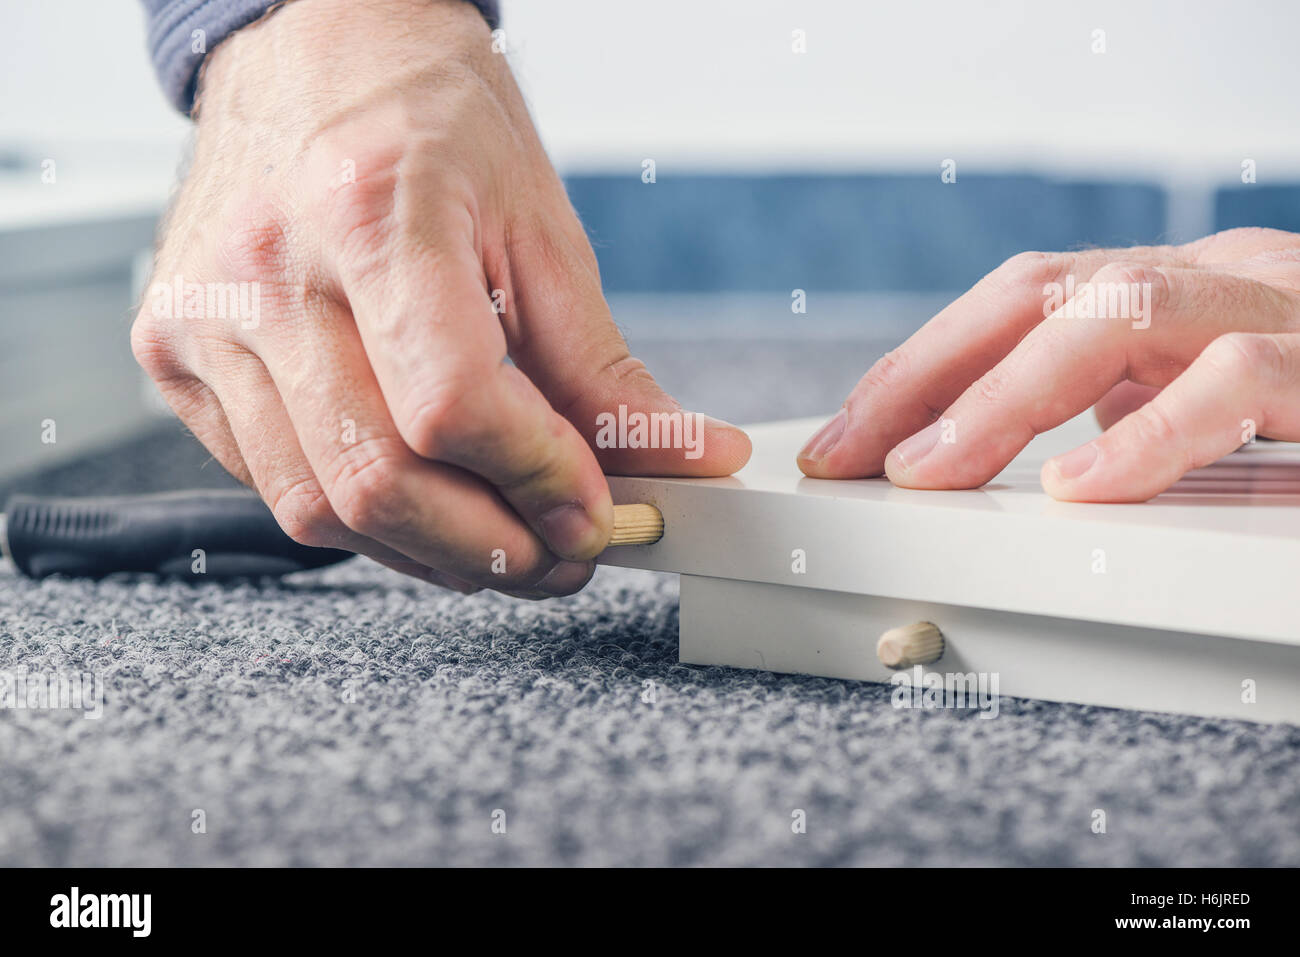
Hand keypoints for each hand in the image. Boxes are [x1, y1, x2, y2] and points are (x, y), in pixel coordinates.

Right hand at [132, 0, 749, 596]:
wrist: (316, 49)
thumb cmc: (427, 117)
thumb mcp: (541, 228)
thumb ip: (604, 367)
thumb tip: (684, 459)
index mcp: (371, 210)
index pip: (452, 406)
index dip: (537, 480)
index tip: (594, 508)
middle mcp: (266, 269)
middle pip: (379, 481)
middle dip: (494, 548)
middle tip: (561, 552)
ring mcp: (204, 316)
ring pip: (318, 507)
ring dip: (430, 551)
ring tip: (500, 536)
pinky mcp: (173, 351)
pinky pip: (271, 483)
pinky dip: (362, 516)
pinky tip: (419, 492)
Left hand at [798, 227, 1299, 501]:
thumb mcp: (1207, 399)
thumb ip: (1133, 406)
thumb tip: (1044, 450)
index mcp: (1168, 290)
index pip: (1014, 302)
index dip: (918, 365)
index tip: (841, 436)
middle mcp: (1211, 279)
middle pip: (1038, 292)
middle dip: (926, 373)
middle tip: (845, 452)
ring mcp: (1278, 307)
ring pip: (1119, 315)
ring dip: (1004, 397)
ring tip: (926, 470)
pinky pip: (1236, 382)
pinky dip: (1148, 439)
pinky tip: (1081, 490)